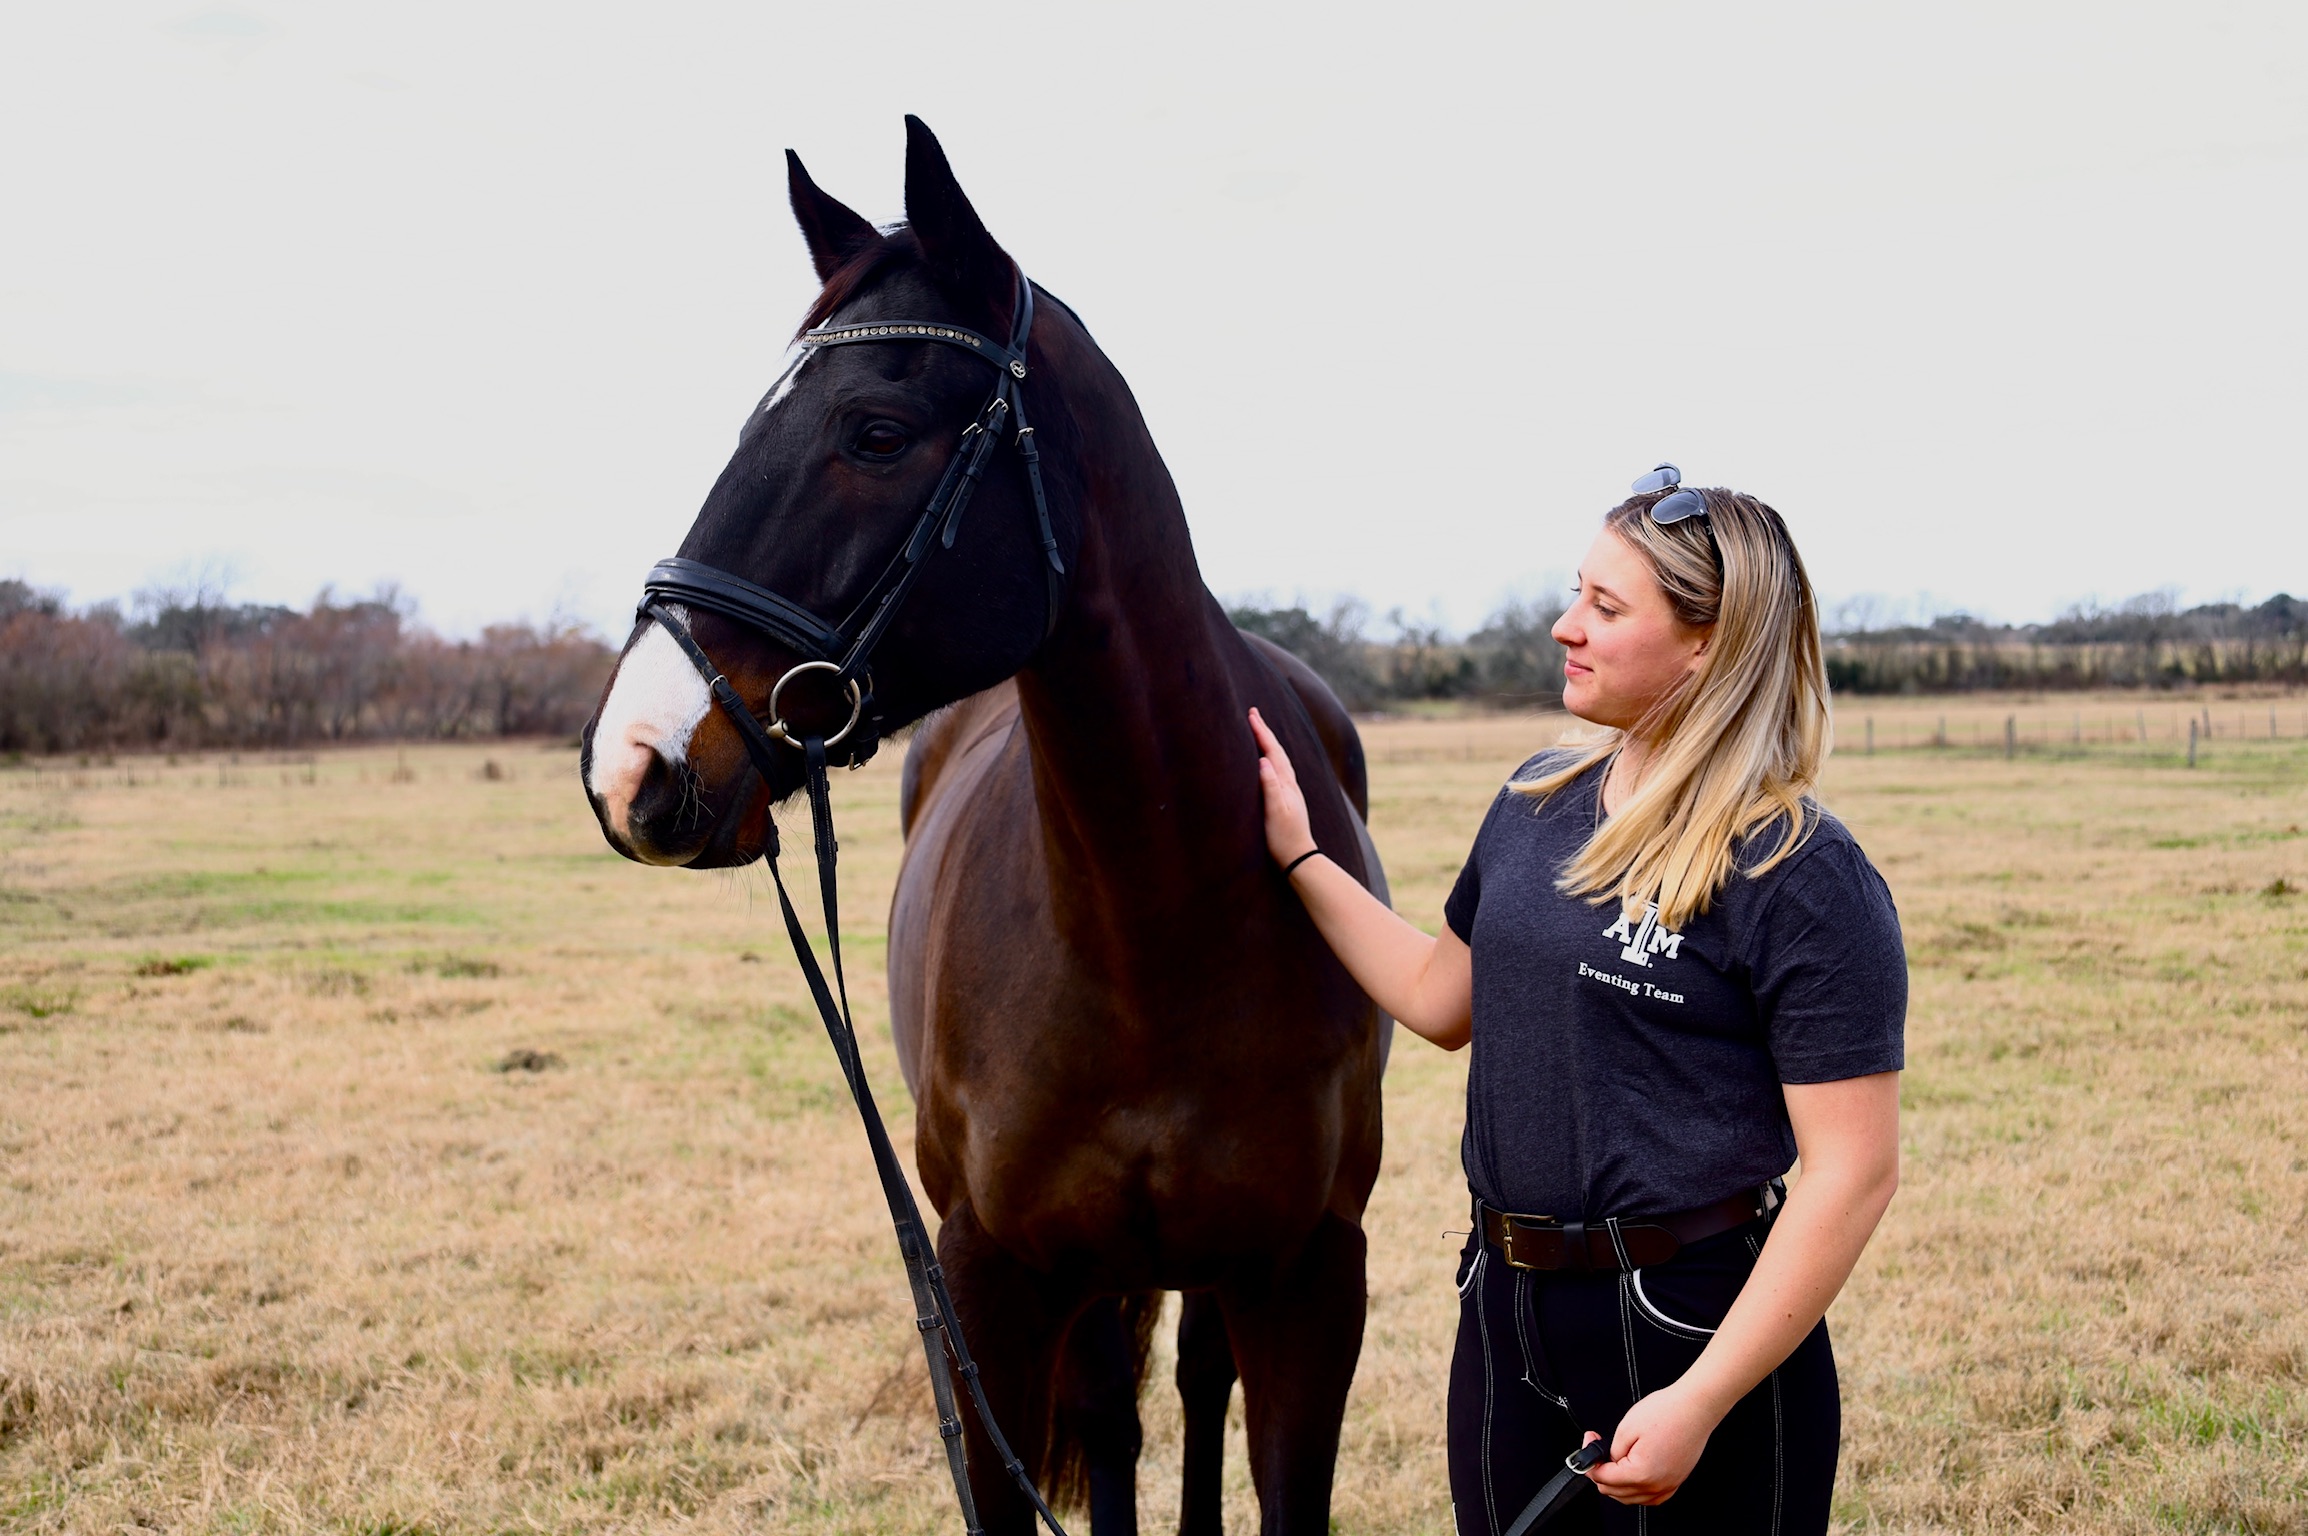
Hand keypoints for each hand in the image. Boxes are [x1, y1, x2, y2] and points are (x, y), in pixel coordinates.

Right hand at [1247, 707, 1315, 869]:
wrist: (1299, 858)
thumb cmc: (1284, 838)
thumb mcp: (1275, 812)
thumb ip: (1270, 787)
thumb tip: (1263, 761)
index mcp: (1286, 784)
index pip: (1272, 752)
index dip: (1261, 732)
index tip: (1251, 714)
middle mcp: (1290, 784)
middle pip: (1277, 751)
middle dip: (1265, 732)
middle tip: (1253, 714)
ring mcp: (1290, 792)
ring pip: (1279, 760)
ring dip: (1268, 743)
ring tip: (1259, 731)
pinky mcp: (1287, 800)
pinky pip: (1278, 770)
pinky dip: (1271, 758)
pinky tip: (1268, 762)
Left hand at [1586, 1385, 1717, 1505]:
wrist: (1695, 1407)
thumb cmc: (1667, 1412)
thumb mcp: (1627, 1428)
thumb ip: (1612, 1451)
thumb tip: (1607, 1462)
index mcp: (1641, 1474)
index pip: (1604, 1479)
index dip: (1590, 1461)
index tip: (1589, 1444)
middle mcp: (1657, 1486)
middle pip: (1615, 1492)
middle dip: (1601, 1472)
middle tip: (1598, 1449)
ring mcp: (1668, 1485)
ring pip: (1632, 1498)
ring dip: (1617, 1484)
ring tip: (1613, 1460)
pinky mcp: (1676, 1481)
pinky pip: (1650, 1497)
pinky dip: (1636, 1490)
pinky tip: (1632, 1475)